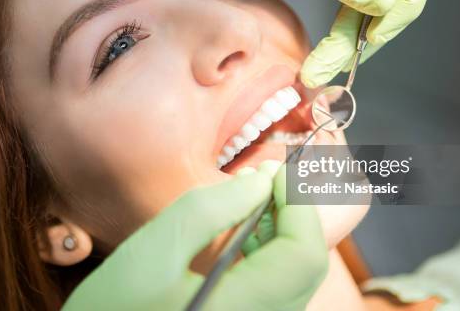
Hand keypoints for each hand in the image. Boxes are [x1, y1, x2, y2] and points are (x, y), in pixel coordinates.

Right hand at [62, 161, 328, 309]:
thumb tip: (261, 181)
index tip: (276, 170)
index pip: (304, 256)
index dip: (298, 205)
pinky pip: (276, 290)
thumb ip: (211, 210)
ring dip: (280, 233)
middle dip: (291, 215)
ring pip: (294, 278)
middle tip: (265, 179)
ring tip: (251, 201)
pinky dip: (267, 255)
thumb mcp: (153, 251)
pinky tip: (242, 234)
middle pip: (305, 267)